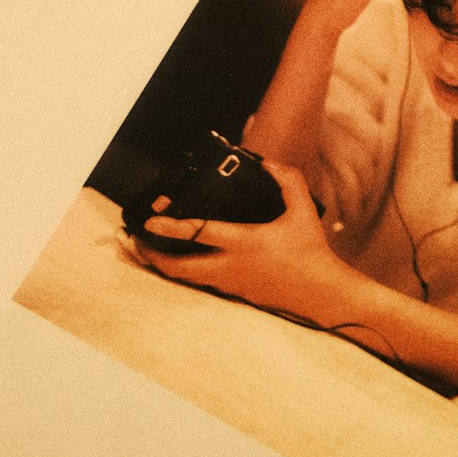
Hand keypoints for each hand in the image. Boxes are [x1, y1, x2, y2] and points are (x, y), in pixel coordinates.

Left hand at [131, 160, 344, 320]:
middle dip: (153, 255)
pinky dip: (185, 270)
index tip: (150, 221)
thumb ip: (288, 181)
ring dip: (165, 264)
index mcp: (244, 242)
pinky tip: (182, 259)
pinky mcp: (234, 292)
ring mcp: (230, 282)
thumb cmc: (310, 250)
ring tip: (151, 249)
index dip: (171, 227)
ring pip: (186, 278)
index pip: (199, 233)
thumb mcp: (303, 210)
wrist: (320, 293)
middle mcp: (230, 265)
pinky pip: (201, 282)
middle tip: (138, 240)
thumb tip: (268, 163)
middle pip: (178, 267)